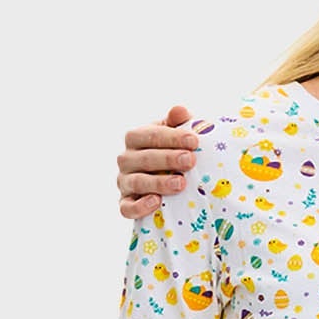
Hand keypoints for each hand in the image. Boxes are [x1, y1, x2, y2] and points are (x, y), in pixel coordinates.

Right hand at [119, 105, 198, 219]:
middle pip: (145, 158)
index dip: (172, 137)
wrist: (164, 184)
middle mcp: (126, 159)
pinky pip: (127, 208)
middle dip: (169, 158)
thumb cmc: (171, 153)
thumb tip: (181, 110)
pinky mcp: (125, 204)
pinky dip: (140, 206)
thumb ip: (177, 123)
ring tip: (181, 184)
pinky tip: (157, 202)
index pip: (150, 135)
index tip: (194, 140)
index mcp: (135, 138)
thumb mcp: (174, 136)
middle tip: (191, 160)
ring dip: (159, 183)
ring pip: (137, 182)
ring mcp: (124, 182)